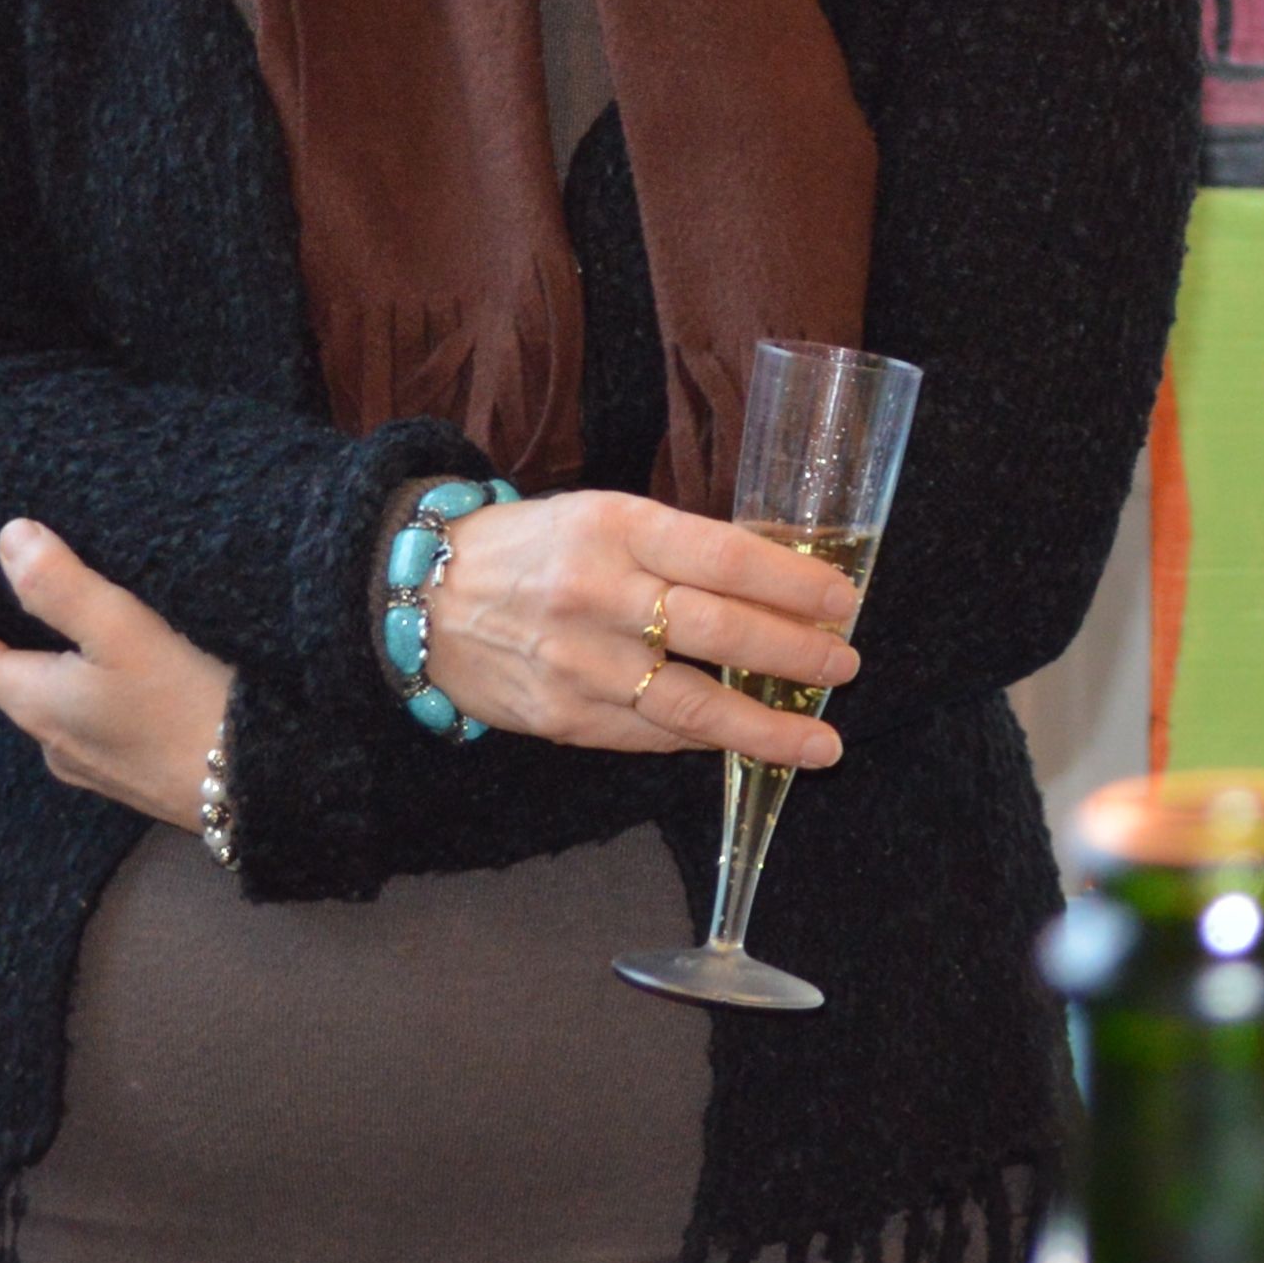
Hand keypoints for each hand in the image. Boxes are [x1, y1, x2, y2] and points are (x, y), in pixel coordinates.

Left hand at [0, 521, 235, 829]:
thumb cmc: (187, 707)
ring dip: (30, 669)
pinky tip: (109, 681)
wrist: (258, 791)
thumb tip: (9, 538)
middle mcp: (51, 739)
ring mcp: (89, 765)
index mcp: (37, 701)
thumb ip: (63, 587)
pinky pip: (82, 723)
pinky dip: (74, 691)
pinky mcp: (129, 775)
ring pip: (44, 706)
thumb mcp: (125, 634)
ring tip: (40, 634)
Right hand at [416, 487, 860, 774]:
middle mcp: (597, 595)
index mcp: (616, 529)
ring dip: (765, 727)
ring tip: (822, 743)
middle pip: (717, 629)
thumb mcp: (602, 518)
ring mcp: (578, 663)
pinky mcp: (562, 717)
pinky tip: (746, 744)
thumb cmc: (532, 549)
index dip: (792, 583)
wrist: (419, 596)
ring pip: (691, 702)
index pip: (724, 556)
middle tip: (844, 666)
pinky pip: (651, 734)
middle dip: (794, 654)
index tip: (842, 602)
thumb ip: (678, 549)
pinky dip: (704, 739)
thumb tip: (777, 584)